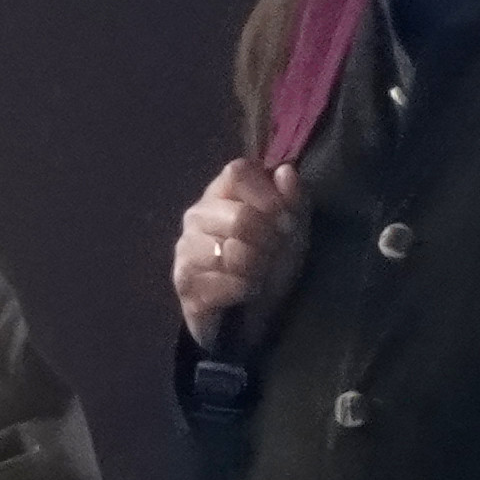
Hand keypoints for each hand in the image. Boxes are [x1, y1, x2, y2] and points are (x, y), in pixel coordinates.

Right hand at [173, 160, 307, 350]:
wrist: (259, 308)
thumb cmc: (275, 257)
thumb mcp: (296, 225)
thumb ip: (294, 196)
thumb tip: (285, 172)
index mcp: (224, 190)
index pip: (238, 171)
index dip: (269, 195)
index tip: (287, 220)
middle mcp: (198, 214)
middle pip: (240, 217)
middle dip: (269, 240)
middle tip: (275, 252)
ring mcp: (186, 248)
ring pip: (230, 253)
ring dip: (257, 267)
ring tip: (261, 272)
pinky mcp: (183, 282)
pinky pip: (221, 284)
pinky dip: (244, 289)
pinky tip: (247, 290)